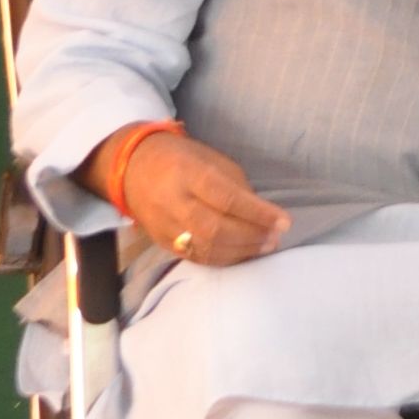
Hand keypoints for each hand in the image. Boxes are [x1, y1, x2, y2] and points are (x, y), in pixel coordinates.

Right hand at [108, 127, 289, 266]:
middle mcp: (174, 202)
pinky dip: (223, 259)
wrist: (133, 168)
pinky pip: (196, 258)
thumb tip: (261, 215)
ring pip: (205, 248)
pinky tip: (242, 254)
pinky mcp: (162, 243)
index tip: (284, 221)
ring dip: (241, 252)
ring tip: (265, 247)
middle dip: (251, 236)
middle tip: (275, 238)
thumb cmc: (183, 159)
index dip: (258, 213)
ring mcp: (165, 226)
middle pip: (216, 229)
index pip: (228, 198)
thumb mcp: (212, 159)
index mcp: (189, 174)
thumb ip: (236, 186)